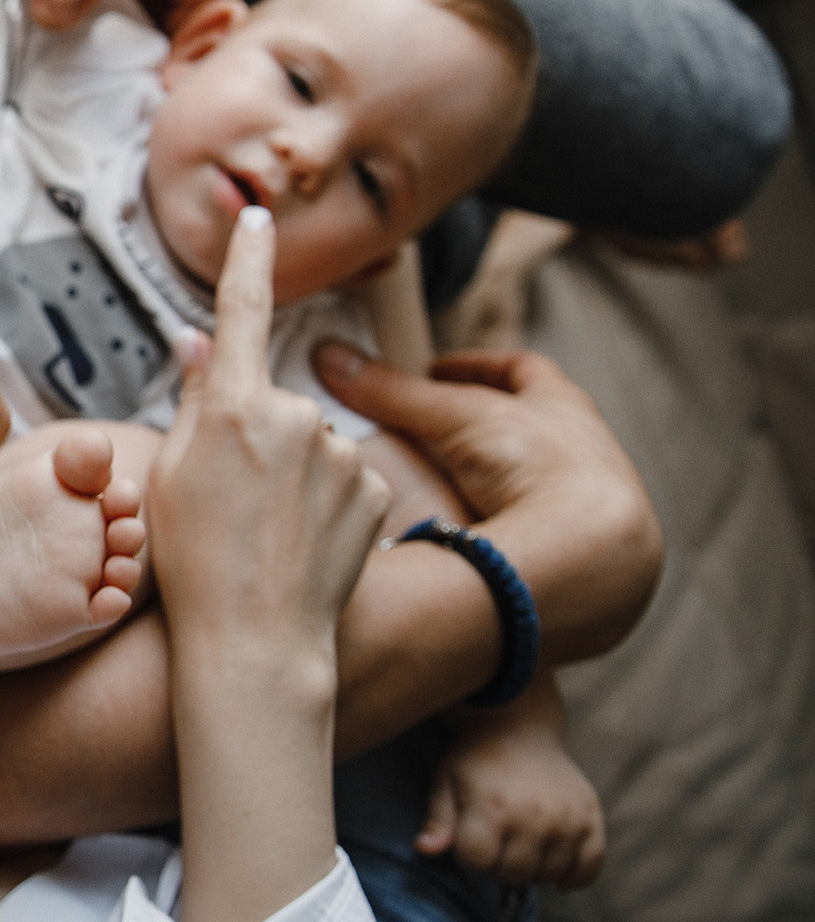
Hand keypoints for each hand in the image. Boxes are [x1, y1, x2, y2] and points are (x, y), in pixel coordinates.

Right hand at [148, 207, 388, 657]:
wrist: (255, 642)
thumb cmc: (193, 562)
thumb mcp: (169, 473)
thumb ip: (196, 400)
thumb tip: (206, 344)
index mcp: (234, 404)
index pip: (241, 307)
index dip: (248, 255)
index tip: (258, 215)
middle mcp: (294, 415)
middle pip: (270, 405)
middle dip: (253, 438)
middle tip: (227, 504)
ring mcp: (339, 453)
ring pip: (309, 444)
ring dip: (291, 476)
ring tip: (264, 534)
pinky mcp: (373, 489)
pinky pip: (341, 479)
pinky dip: (323, 505)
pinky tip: (301, 546)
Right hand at [314, 344, 662, 660]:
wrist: (593, 558)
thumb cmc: (538, 468)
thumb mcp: (456, 417)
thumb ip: (392, 392)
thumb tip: (327, 356)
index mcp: (567, 409)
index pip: (523, 370)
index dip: (475, 367)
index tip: (435, 372)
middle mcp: (591, 456)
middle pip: (534, 429)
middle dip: (486, 429)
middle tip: (434, 436)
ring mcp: (592, 514)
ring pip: (541, 488)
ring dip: (499, 487)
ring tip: (445, 495)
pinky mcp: (586, 565)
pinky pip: (540, 542)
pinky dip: (506, 538)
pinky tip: (473, 550)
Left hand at [416, 678, 605, 889]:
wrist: (520, 727)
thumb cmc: (477, 758)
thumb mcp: (446, 781)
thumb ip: (438, 820)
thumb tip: (425, 850)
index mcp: (492, 807)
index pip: (478, 863)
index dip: (468, 857)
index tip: (470, 839)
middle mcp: (533, 816)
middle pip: (513, 874)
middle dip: (498, 865)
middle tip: (497, 841)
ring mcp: (566, 819)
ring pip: (548, 875)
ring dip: (532, 869)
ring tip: (522, 844)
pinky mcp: (591, 818)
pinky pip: (590, 867)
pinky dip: (575, 876)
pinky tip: (558, 871)